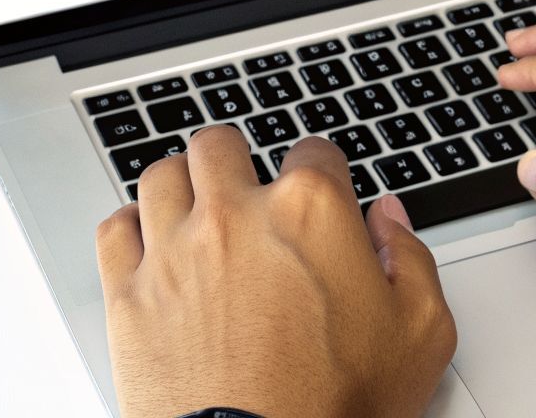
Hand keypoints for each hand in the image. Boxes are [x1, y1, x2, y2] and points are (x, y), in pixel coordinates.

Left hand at [96, 126, 455, 417]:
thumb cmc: (334, 409)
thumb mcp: (420, 334)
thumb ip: (411, 258)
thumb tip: (388, 220)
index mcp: (310, 212)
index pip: (313, 149)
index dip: (322, 169)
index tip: (320, 190)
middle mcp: (234, 215)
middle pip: (221, 144)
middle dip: (238, 161)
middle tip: (249, 191)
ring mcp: (174, 251)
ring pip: (162, 174)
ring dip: (182, 186)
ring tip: (197, 211)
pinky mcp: (129, 292)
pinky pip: (115, 227)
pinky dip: (132, 227)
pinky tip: (153, 245)